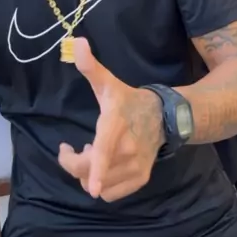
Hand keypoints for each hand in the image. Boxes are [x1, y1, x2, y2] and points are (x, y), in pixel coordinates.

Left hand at [58, 38, 163, 201]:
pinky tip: (105, 166)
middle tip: (72, 148)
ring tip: (92, 153)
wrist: (164, 116)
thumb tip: (75, 42)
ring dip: (88, 172)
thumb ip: (90, 66)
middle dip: (73, 163)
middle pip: (90, 172)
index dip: (97, 168)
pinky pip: (111, 194)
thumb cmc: (128, 101)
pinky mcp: (141, 179)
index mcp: (115, 125)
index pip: (105, 149)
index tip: (92, 186)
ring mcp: (136, 167)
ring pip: (98, 185)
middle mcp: (128, 150)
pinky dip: (103, 184)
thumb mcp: (108, 83)